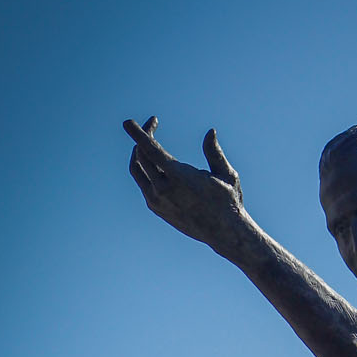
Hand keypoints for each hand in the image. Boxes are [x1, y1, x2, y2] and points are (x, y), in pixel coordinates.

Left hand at [123, 116, 244, 246]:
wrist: (224, 234)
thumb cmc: (229, 201)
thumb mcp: (227, 175)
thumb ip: (214, 152)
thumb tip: (210, 132)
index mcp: (179, 177)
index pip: (150, 150)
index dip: (138, 133)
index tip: (128, 122)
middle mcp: (163, 190)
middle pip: (140, 156)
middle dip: (142, 137)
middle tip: (153, 124)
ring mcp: (157, 201)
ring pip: (137, 170)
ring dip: (139, 152)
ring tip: (147, 141)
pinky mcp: (156, 208)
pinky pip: (142, 183)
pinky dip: (143, 168)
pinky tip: (153, 161)